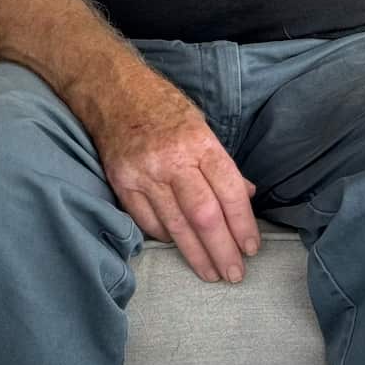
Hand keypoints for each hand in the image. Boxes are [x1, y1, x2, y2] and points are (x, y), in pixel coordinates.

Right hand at [93, 71, 259, 283]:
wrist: (112, 91)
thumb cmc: (162, 106)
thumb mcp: (200, 124)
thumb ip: (222, 163)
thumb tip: (247, 195)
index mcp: (198, 141)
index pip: (228, 190)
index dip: (243, 223)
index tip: (252, 247)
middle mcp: (171, 159)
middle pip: (204, 215)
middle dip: (223, 249)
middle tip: (235, 274)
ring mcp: (144, 174)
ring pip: (176, 226)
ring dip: (197, 255)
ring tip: (212, 273)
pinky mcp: (123, 184)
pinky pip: (148, 223)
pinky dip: (167, 239)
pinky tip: (180, 247)